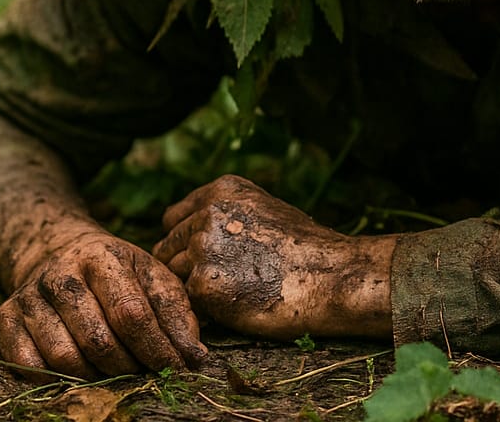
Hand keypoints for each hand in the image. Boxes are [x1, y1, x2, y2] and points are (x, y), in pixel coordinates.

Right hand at [0, 225, 207, 378]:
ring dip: (94, 375)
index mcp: (103, 256)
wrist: (59, 250)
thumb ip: (175, 311)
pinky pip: (27, 364)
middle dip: (127, 364)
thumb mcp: (150, 275)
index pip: (131, 312)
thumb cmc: (116, 271)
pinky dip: (54, 379)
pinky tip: (77, 372)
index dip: (156, 346)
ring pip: (63, 357)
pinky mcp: (3, 319)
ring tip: (114, 371)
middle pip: (97, 339)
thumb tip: (196, 357)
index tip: (177, 367)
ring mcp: (28, 297)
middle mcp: (61, 274)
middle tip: (143, 371)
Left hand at [153, 175, 394, 338]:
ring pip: (173, 276)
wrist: (332, 275)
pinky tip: (236, 306)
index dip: (184, 240)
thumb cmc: (306, 248)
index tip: (204, 256)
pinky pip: (187, 302)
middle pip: (166, 248)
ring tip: (231, 293)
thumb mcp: (264, 210)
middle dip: (184, 266)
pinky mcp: (203, 285)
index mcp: (222, 190)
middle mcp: (207, 214)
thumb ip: (225, 214)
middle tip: (219, 282)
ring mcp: (203, 248)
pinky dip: (205, 310)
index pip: (173, 218)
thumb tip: (191, 230)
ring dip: (192, 288)